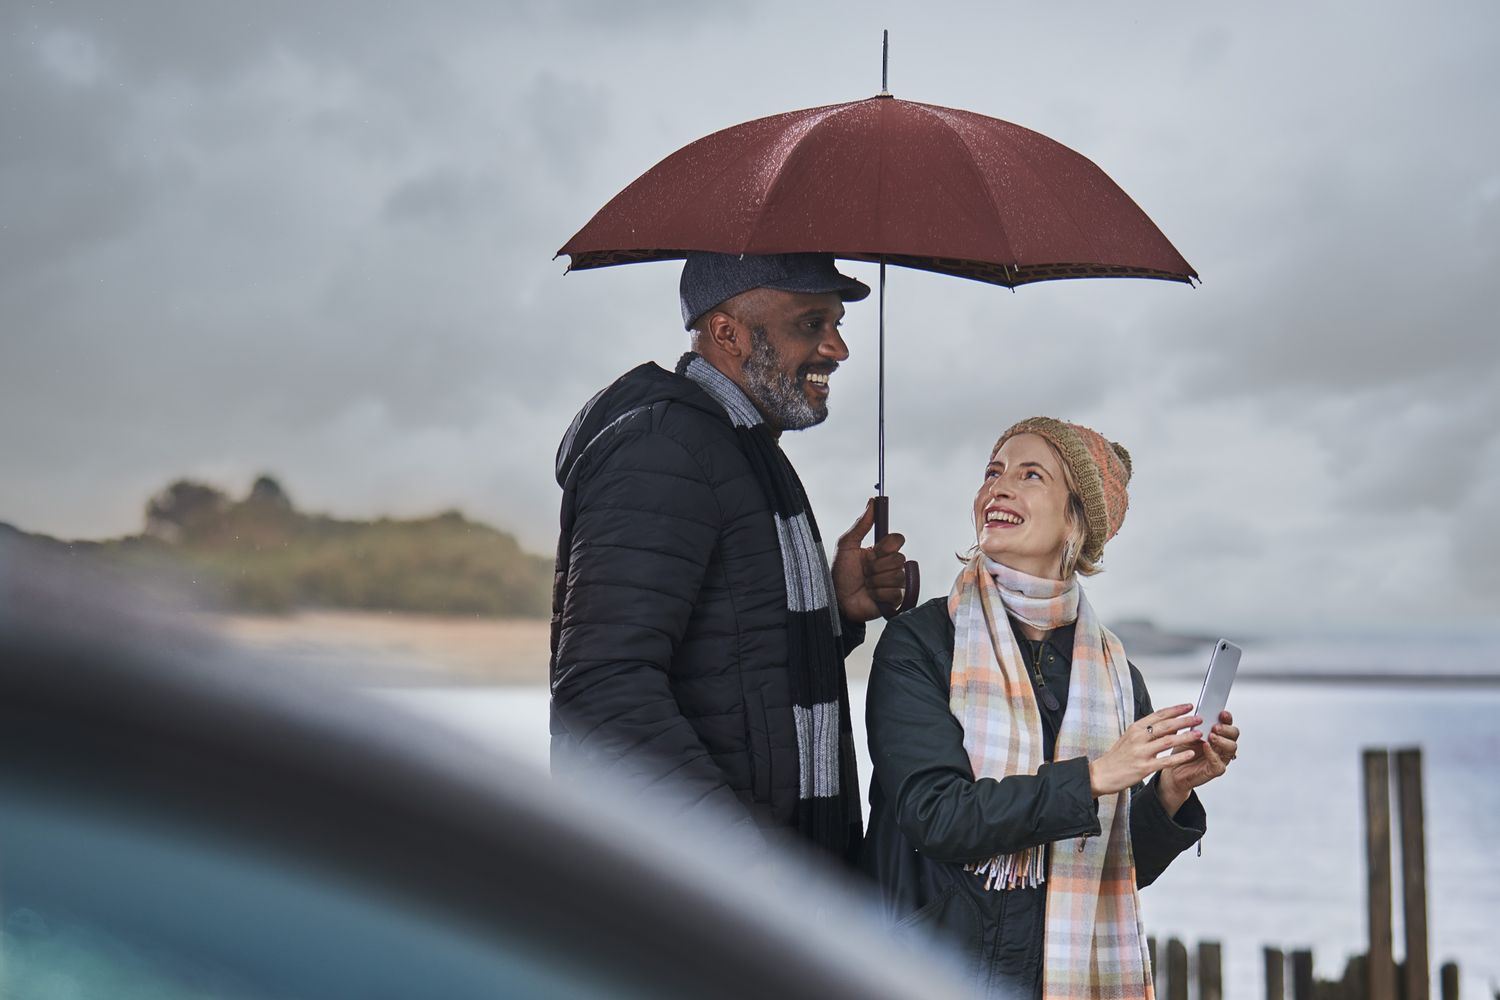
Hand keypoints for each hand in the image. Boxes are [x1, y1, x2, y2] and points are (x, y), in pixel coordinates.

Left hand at [831, 499, 908, 622]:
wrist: (836, 600)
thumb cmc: (839, 574)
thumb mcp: (847, 545)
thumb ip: (861, 524)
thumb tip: (872, 501)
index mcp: (880, 551)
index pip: (898, 540)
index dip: (887, 546)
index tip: (874, 551)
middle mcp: (889, 565)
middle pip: (899, 558)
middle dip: (877, 566)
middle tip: (865, 572)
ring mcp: (894, 582)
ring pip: (897, 576)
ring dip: (876, 581)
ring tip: (865, 585)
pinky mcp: (895, 600)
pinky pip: (896, 592)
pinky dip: (879, 594)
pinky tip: (871, 595)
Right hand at [1088, 704, 1202, 797]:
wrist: (1101, 774)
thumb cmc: (1116, 757)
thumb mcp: (1128, 737)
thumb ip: (1146, 730)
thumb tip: (1165, 723)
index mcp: (1135, 728)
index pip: (1158, 715)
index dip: (1175, 710)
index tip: (1189, 706)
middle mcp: (1138, 738)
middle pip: (1165, 725)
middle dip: (1184, 720)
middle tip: (1199, 718)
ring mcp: (1141, 752)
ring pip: (1168, 741)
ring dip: (1185, 736)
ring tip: (1198, 734)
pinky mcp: (1144, 767)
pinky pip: (1165, 761)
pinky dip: (1179, 756)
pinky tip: (1190, 754)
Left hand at [1156, 711, 1239, 812]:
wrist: (1173, 770)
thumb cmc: (1181, 751)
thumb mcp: (1187, 734)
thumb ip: (1195, 726)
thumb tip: (1199, 715)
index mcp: (1216, 734)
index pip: (1227, 724)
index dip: (1227, 718)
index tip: (1222, 713)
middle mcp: (1221, 745)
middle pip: (1234, 735)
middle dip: (1226, 728)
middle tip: (1216, 726)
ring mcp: (1220, 757)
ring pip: (1231, 747)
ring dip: (1222, 740)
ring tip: (1211, 735)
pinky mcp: (1215, 770)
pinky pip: (1219, 762)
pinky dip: (1213, 753)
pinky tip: (1206, 746)